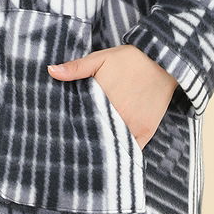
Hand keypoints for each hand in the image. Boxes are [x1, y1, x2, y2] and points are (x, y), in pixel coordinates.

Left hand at [47, 44, 177, 148]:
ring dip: (103, 148)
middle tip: (73, 147)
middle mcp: (119, 117)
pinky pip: (132, 149)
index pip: (82, 122)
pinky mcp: (146, 131)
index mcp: (103, 101)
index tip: (65, 133)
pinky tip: (111, 155)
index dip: (73, 128)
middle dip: (86, 140)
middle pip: (96, 135)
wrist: (162, 61)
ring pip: (113, 145)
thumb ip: (76, 68)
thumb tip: (50, 71)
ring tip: (89, 153)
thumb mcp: (100, 58)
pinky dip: (122, 152)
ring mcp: (134, 126)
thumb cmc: (130, 59)